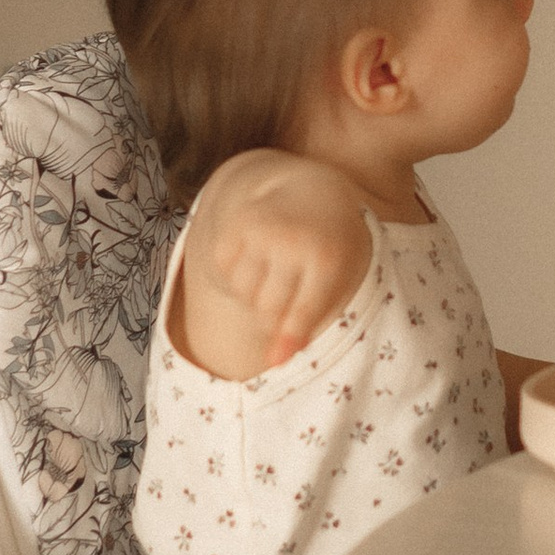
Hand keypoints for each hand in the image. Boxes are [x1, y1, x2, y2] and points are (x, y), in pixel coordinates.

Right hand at [181, 149, 367, 373]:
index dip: (289, 338)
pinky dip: (233, 271)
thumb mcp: (330, 280)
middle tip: (281, 297)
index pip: (303, 309)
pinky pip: (223, 267)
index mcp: (327, 259)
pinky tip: (253, 257)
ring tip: (270, 275)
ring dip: (251, 293)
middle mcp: (294, 241)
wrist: (314, 191)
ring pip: (241, 290)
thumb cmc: (324, 250)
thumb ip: (304, 322)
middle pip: (267, 307)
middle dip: (271, 314)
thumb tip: (274, 362)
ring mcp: (264, 228)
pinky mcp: (239, 220)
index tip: (276, 360)